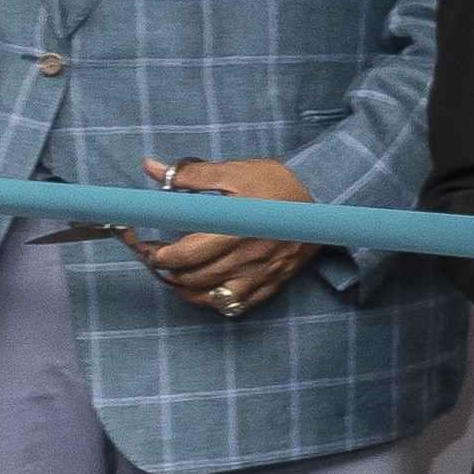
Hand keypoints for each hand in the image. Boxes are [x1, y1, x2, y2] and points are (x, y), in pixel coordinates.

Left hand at [131, 156, 310, 315]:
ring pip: (209, 296)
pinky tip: (203, 289)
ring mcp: (258, 276)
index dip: (156, 255)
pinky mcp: (270, 284)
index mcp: (231, 231)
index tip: (147, 246)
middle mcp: (243, 259)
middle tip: (156, 257)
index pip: (182, 256)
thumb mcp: (235, 172)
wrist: (327, 201)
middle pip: (191, 278)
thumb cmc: (279, 184)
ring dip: (184, 288)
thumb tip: (152, 168)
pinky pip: (235, 305)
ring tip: (174, 273)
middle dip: (166, 270)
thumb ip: (191, 175)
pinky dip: (212, 301)